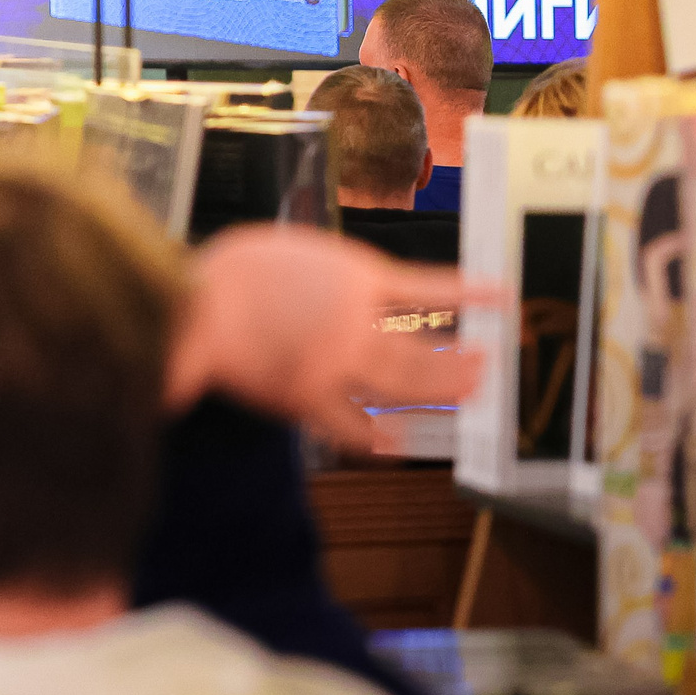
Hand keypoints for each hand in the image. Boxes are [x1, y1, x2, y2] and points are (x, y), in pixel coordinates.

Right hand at [167, 223, 492, 451]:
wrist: (190, 309)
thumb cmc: (230, 270)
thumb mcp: (293, 250)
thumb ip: (331, 272)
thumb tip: (361, 287)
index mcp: (354, 277)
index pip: (429, 287)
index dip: (470, 293)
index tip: (505, 297)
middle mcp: (356, 326)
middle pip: (424, 350)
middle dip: (460, 362)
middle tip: (489, 367)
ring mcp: (334, 367)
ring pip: (401, 388)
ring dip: (438, 395)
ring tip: (466, 398)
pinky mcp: (306, 400)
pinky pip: (352, 427)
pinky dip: (378, 439)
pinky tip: (400, 444)